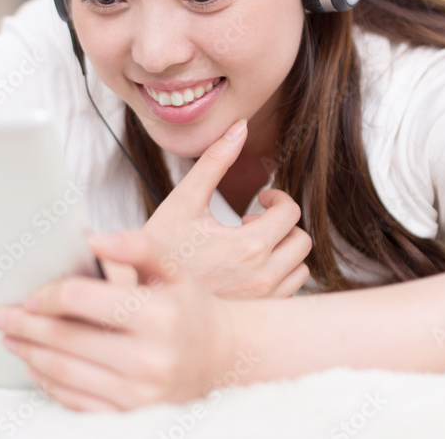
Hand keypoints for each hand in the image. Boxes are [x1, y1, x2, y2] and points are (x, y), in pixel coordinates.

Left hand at [0, 229, 238, 411]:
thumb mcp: (172, 270)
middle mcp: (151, 358)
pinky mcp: (132, 416)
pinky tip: (36, 365)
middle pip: (65, 338)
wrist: (222, 359)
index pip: (81, 300)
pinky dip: (48, 381)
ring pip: (64, 371)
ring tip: (11, 338)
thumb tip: (94, 239)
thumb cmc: (188, 307)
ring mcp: (140, 394)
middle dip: (25, 326)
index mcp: (159, 315)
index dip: (48, 295)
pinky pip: (75, 401)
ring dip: (30, 353)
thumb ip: (137, 247)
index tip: (29, 295)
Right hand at [141, 119, 311, 298]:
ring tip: (248, 246)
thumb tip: (239, 128)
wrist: (143, 299)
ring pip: (300, 268)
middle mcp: (263, 277)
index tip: (259, 200)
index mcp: (249, 247)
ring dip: (282, 250)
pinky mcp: (257, 316)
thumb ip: (214, 162)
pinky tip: (246, 269)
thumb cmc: (159, 250)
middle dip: (280, 224)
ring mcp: (262, 300)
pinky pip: (289, 293)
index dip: (276, 198)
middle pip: (301, 240)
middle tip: (250, 221)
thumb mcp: (183, 201)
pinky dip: (277, 275)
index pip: (290, 212)